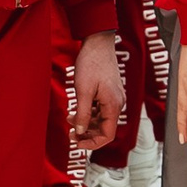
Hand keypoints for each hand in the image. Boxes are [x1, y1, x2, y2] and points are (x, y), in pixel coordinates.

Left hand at [71, 32, 126, 150]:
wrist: (98, 43)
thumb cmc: (92, 63)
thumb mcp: (83, 91)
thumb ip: (82, 114)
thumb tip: (80, 131)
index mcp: (113, 105)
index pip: (107, 135)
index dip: (92, 143)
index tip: (78, 144)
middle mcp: (117, 103)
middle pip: (104, 129)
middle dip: (87, 133)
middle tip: (71, 134)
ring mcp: (114, 98)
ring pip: (101, 119)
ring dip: (86, 123)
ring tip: (70, 119)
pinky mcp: (109, 92)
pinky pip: (100, 110)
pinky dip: (88, 113)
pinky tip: (76, 110)